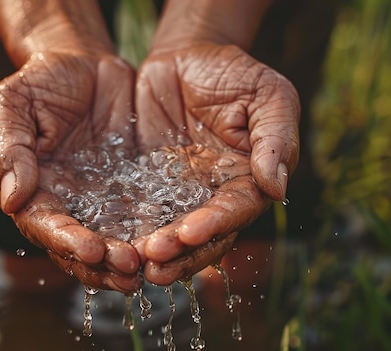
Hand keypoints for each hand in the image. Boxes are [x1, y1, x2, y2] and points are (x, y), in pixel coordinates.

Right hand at [0, 50, 142, 292]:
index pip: (45, 226)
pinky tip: (173, 242)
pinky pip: (143, 217)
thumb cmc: (41, 81)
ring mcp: (101, 201)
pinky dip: (154, 234)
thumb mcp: (13, 104)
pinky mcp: (132, 190)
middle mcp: (67, 204)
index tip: (91, 250)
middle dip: (103, 264)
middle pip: (80, 248)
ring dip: (128, 260)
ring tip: (150, 267)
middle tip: (129, 268)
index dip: (66, 241)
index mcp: (33, 190)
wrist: (85, 63)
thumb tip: (11, 200)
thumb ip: (9, 148)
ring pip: (113, 242)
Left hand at [134, 44, 299, 285]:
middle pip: (203, 236)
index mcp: (247, 180)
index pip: (236, 211)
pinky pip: (140, 212)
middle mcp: (214, 196)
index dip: (216, 224)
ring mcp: (180, 194)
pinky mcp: (150, 187)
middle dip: (181, 252)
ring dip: (155, 251)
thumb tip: (278, 187)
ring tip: (133, 260)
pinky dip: (129, 230)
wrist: (186, 57)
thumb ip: (276, 138)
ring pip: (171, 234)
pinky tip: (112, 242)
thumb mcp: (267, 95)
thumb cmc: (234, 73)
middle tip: (154, 260)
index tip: (191, 232)